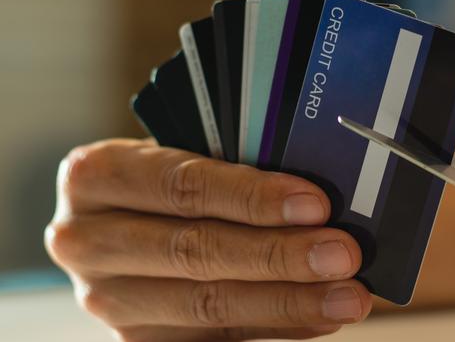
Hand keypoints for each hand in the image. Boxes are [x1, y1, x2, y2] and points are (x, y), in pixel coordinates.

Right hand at [45, 139, 371, 341]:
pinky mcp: (135, 341)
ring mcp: (106, 300)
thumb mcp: (184, 154)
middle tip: (343, 254)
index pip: (181, 186)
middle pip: (194, 252)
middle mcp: (86, 242)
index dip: (252, 197)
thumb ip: (235, 168)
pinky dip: (276, 327)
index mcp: (95, 177)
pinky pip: (213, 340)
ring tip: (347, 295)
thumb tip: (319, 203)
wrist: (124, 221)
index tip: (316, 205)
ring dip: (287, 301)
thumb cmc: (168, 180)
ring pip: (206, 306)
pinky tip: (317, 317)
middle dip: (278, 255)